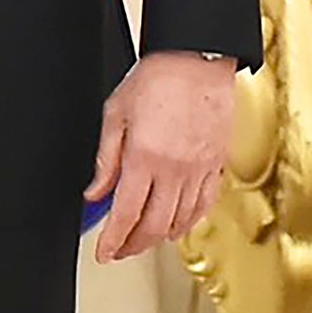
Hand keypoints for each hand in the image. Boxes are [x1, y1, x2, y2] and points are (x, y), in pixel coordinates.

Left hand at [85, 52, 237, 262]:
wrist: (196, 60)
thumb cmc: (157, 78)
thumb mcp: (114, 114)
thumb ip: (105, 160)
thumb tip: (95, 193)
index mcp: (145, 158)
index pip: (125, 214)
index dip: (113, 240)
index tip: (104, 252)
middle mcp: (174, 170)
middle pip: (154, 226)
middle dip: (133, 245)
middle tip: (119, 250)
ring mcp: (199, 171)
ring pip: (180, 221)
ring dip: (159, 238)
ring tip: (142, 241)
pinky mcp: (216, 166)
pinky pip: (204, 206)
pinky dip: (188, 223)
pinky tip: (176, 225)